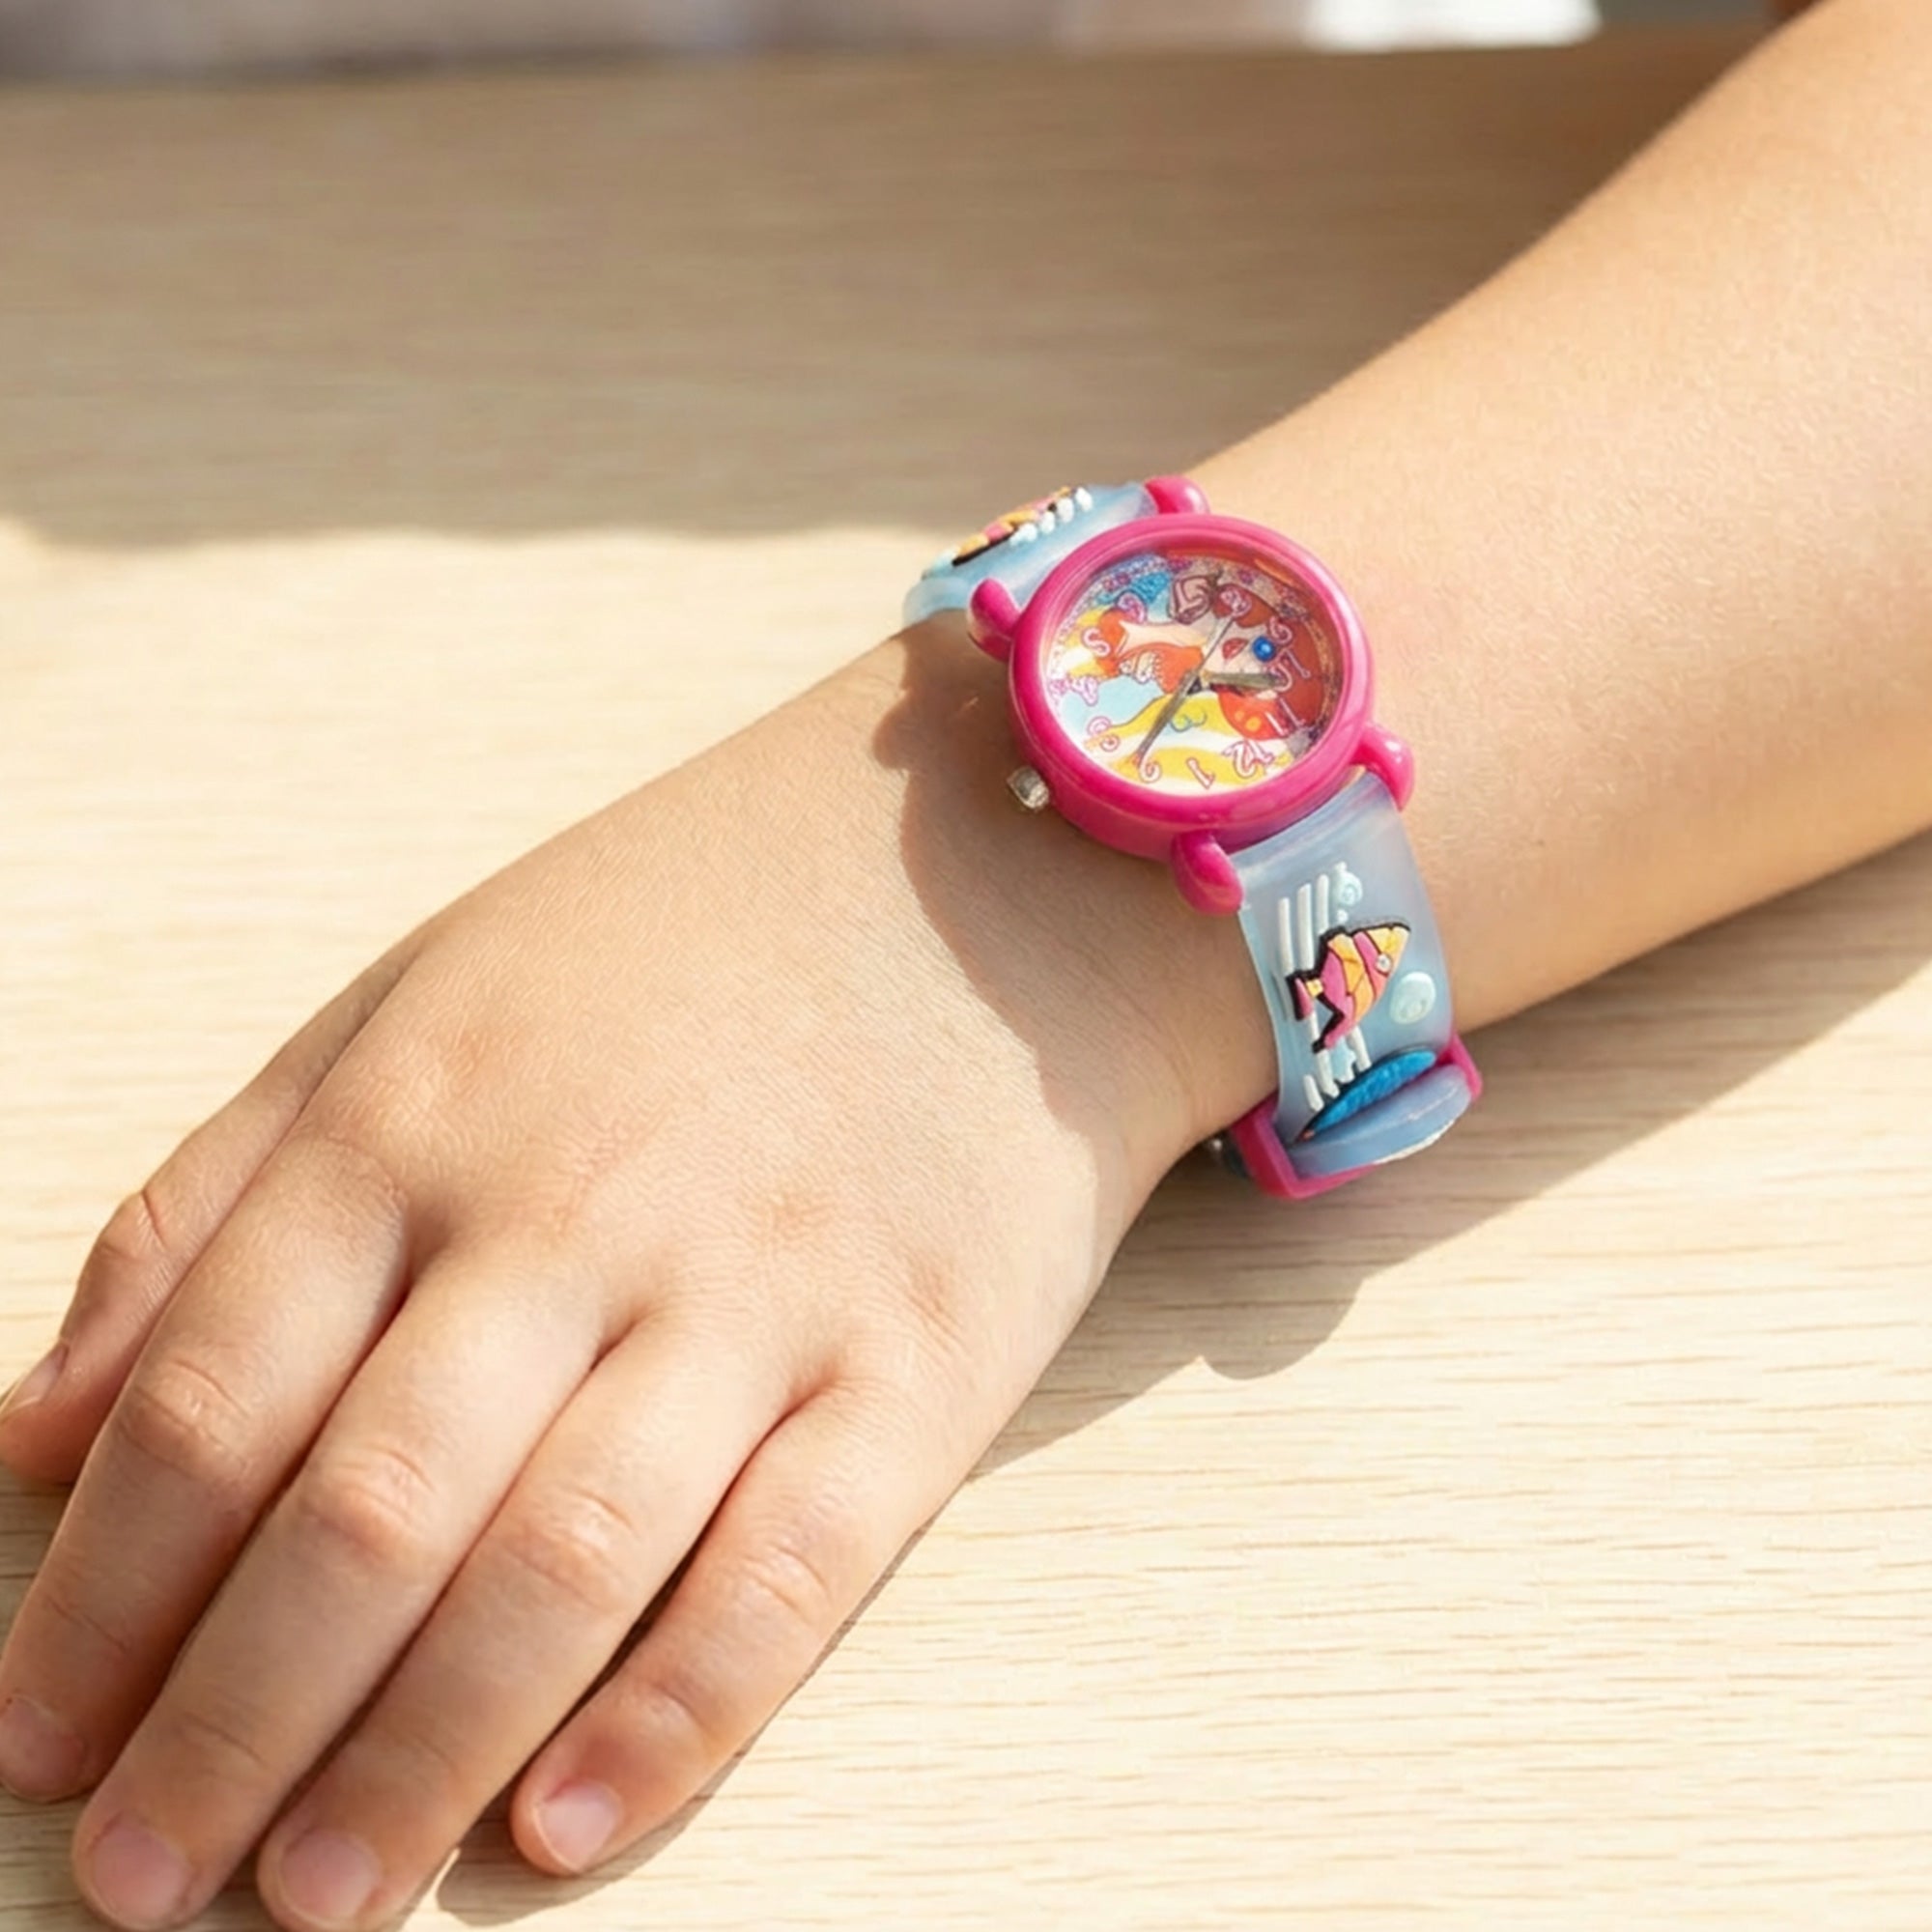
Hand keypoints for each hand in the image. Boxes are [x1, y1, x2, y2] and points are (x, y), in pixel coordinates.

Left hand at [0, 629, 1245, 1930]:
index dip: (100, 1597)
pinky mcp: (920, 1361)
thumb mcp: (411, 1002)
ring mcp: (762, 1290)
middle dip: (227, 1727)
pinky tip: (558, 1831)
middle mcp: (580, 1211)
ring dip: (411, 1762)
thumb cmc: (676, 943)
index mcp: (426, 1116)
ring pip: (558, 1565)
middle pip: (366, 1513)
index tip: (40, 1737)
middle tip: (144, 1880)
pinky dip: (671, 1718)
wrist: (980, 878)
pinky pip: (788, 1570)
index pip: (215, 1398)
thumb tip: (42, 1430)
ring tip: (311, 1901)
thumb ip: (217, 1200)